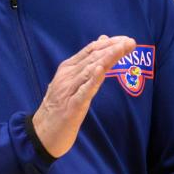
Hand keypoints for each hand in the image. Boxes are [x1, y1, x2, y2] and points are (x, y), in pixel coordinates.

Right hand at [31, 35, 135, 157]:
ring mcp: (68, 90)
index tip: (126, 40)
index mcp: (68, 68)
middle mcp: (67, 76)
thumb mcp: (73, 82)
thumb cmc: (60, 106)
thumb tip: (102, 40)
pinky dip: (92, 80)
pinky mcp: (71, 106)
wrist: (42, 133)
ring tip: (121, 49)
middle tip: (130, 42)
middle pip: (92, 58)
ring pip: (89, 71)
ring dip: (107, 59)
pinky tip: (100, 70)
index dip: (109, 43)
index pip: (90, 50)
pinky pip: (83, 91)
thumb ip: (87, 62)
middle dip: (113, 48)